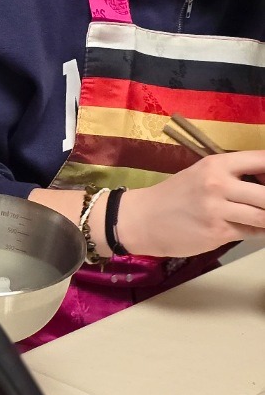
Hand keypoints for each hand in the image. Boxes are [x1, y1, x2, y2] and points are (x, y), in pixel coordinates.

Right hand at [119, 152, 264, 258]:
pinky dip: (257, 232)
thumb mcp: (201, 174)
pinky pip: (251, 233)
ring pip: (263, 216)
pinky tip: (250, 229)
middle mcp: (218, 184)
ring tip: (259, 217)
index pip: (261, 160)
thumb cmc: (174, 196)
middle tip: (262, 204)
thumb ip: (233, 175)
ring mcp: (217, 210)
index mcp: (216, 164)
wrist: (142, 219)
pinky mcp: (217, 233)